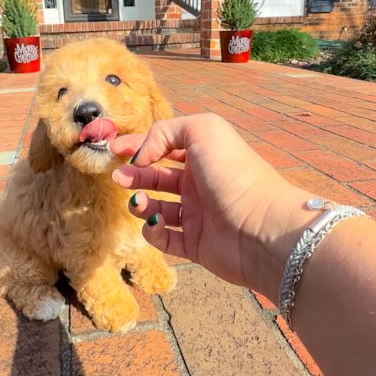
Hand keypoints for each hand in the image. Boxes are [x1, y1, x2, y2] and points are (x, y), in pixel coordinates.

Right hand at [110, 113, 317, 296]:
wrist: (261, 227)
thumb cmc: (235, 174)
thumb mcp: (202, 131)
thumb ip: (164, 133)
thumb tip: (141, 158)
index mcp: (204, 155)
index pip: (164, 145)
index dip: (138, 145)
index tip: (113, 148)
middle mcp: (200, 183)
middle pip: (157, 176)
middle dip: (134, 175)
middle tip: (119, 177)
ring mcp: (197, 215)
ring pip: (157, 207)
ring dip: (141, 203)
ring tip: (138, 201)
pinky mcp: (195, 244)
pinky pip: (164, 238)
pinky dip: (152, 230)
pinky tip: (155, 222)